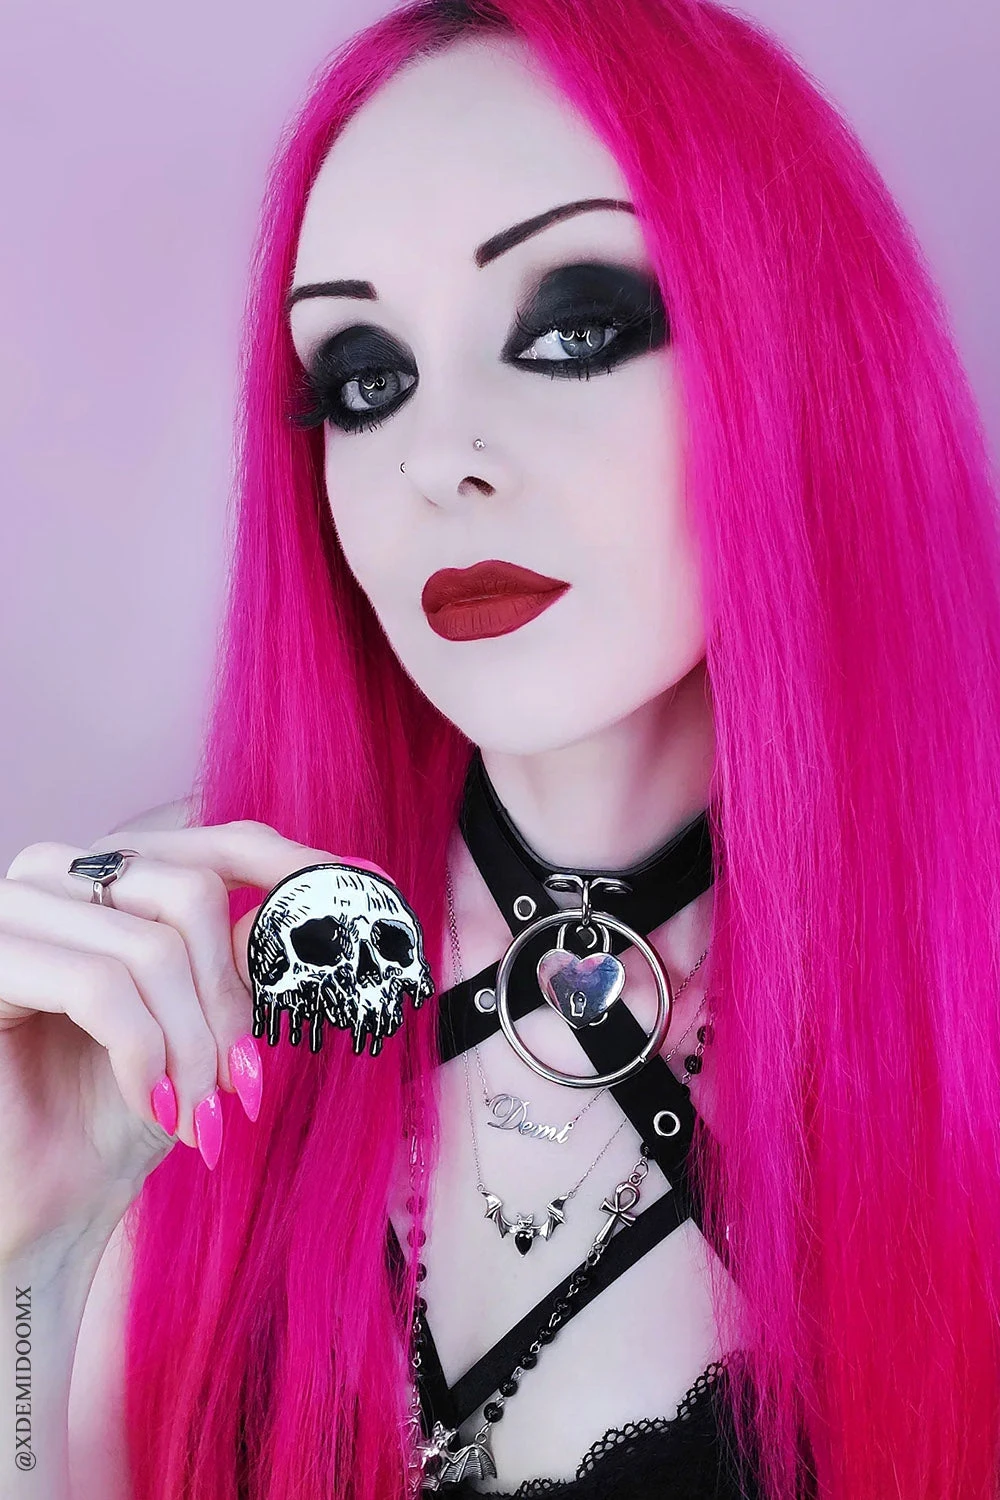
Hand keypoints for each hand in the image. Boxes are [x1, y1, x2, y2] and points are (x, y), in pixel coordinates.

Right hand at [0, 819, 388, 1261]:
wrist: (46, 1205)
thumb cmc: (120, 1112)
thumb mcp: (205, 1022)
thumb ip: (251, 956)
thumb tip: (328, 902)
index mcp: (109, 873)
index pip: (216, 844)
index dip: (294, 870)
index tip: (368, 896)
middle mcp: (53, 875)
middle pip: (191, 890)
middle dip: (235, 998)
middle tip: (248, 1080)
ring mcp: (9, 915)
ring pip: (151, 945)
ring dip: (195, 1041)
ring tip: (202, 1109)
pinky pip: (99, 987)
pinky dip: (146, 1054)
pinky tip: (157, 1106)